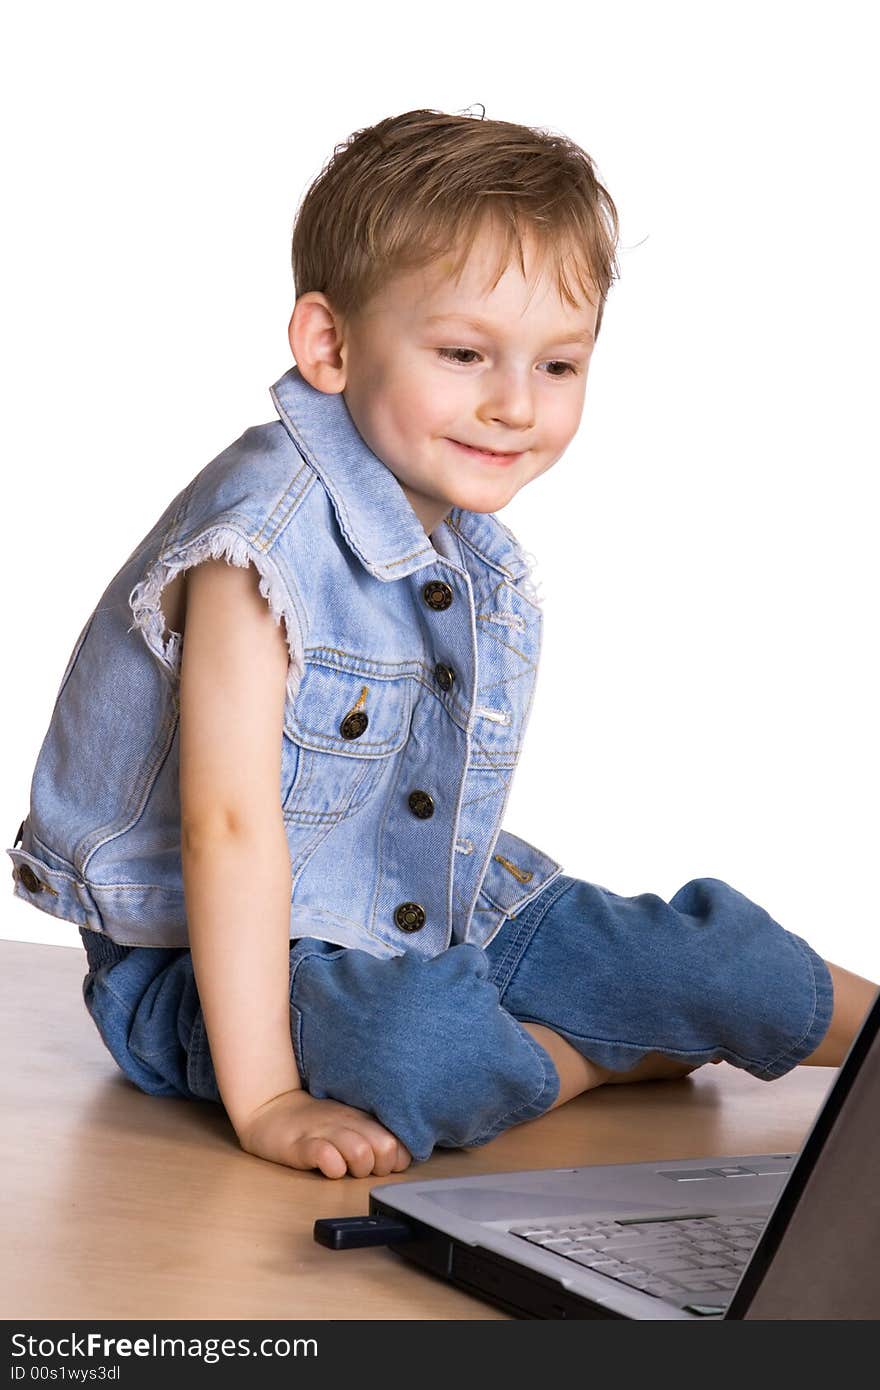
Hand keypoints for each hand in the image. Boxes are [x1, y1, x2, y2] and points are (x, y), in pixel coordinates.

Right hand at [235, 1088, 412, 1177]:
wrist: (273, 1109)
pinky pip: (325, 1156)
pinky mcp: (301, 1144)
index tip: (381, 1165)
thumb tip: (399, 1157)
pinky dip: (332, 1167)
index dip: (394, 1161)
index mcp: (364, 1118)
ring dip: (358, 1168)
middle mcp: (348, 1122)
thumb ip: (375, 1135)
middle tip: (363, 1169)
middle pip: (386, 1148)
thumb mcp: (351, 1123)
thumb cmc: (317, 1123)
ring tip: (346, 1169)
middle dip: (380, 1167)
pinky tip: (327, 1168)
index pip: (399, 1144)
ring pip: (360, 1152)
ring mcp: (324, 1132)